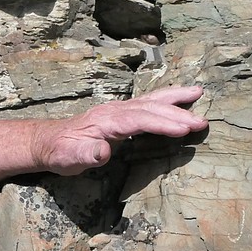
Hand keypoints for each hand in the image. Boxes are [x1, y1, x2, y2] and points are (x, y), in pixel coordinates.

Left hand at [35, 86, 206, 174]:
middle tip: (202, 121)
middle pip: (151, 108)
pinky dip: (166, 100)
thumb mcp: (68, 158)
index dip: (162, 124)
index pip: (139, 120)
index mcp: (106, 121)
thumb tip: (103, 151)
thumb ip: (86, 154)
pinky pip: (148, 104)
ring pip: (151, 100)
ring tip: (198, 92)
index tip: (184, 130)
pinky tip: (179, 100)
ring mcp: (120, 109)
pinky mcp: (122, 114)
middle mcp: (115, 110)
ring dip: (176, 98)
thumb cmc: (60, 152)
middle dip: (178, 113)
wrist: (49, 142)